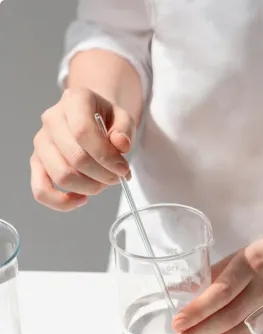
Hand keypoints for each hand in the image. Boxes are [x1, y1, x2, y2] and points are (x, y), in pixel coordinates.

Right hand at [31, 87, 134, 210]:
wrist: (91, 119)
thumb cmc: (106, 120)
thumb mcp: (123, 118)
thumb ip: (125, 130)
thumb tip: (120, 145)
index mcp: (74, 101)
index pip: (83, 132)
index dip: (105, 156)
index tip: (123, 169)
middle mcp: (52, 119)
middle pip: (75, 158)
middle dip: (102, 175)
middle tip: (117, 177)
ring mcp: (41, 142)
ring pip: (62, 176)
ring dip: (89, 188)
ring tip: (102, 183)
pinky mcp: (37, 162)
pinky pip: (40, 190)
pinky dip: (61, 202)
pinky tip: (81, 198)